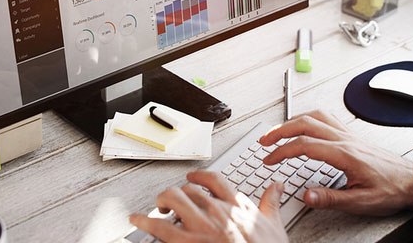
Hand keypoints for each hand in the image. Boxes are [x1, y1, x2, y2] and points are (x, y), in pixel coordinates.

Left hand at [129, 171, 288, 242]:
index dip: (199, 175)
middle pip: (189, 188)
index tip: (192, 177)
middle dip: (178, 193)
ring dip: (162, 201)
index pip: (214, 179)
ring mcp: (200, 225)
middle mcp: (216, 210)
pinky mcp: (186, 242)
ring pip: (173, 199)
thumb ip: (271, 203)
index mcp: (236, 205)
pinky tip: (136, 220)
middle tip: (172, 201)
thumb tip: (276, 186)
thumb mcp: (274, 226)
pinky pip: (159, 227)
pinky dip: (144, 221)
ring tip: (157, 208)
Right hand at [259, 110, 412, 215]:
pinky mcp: (352, 135)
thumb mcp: (361, 202)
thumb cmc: (390, 190)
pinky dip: (309, 117)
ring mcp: (348, 134)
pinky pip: (326, 117)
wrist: (412, 181)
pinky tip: (304, 124)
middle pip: (305, 123)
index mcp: (344, 154)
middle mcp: (344, 139)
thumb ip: (331, 198)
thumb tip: (306, 195)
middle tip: (265, 140)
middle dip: (280, 130)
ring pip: (315, 116)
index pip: (304, 145)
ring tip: (278, 131)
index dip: (282, 151)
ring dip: (293, 120)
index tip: (269, 159)